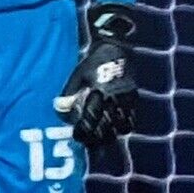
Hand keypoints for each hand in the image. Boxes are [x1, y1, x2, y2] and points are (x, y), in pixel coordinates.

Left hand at [53, 3, 137, 148]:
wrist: (116, 49)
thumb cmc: (91, 63)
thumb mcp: (77, 76)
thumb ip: (69, 93)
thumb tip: (59, 108)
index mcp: (99, 92)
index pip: (91, 119)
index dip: (84, 131)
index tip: (77, 137)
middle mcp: (114, 98)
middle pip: (107, 128)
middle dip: (97, 139)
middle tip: (89, 143)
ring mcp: (127, 99)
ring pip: (122, 127)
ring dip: (111, 135)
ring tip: (102, 139)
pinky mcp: (134, 98)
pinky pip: (131, 119)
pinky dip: (122, 127)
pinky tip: (114, 130)